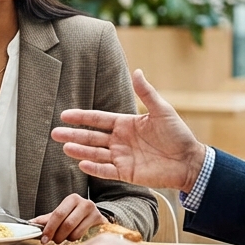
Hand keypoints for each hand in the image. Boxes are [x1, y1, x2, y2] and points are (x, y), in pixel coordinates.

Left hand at [32, 194, 107, 242]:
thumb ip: (48, 219)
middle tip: (54, 240)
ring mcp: (95, 213)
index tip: (43, 239)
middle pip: (67, 224)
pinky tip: (75, 239)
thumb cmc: (76, 217)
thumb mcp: (62, 215)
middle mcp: (85, 203)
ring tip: (66, 238)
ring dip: (67, 239)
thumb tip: (31, 223)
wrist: (96, 219)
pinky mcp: (101, 223)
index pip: (58, 214)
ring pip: (75, 232)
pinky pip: (85, 237)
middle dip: (57, 236)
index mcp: (72, 199)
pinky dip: (76, 241)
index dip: (49, 228)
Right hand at [51, 69, 206, 190]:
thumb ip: (146, 93)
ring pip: (95, 154)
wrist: (189, 161)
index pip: (98, 119)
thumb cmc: (178, 134)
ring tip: (65, 147)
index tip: (65, 115)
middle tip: (55, 133)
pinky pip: (106, 171)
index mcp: (125, 124)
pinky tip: (82, 164)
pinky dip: (95, 168)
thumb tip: (137, 71)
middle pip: (92, 137)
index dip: (82, 117)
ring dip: (80, 151)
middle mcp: (120, 141)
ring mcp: (122, 157)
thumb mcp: (162, 110)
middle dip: (74, 135)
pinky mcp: (126, 173)